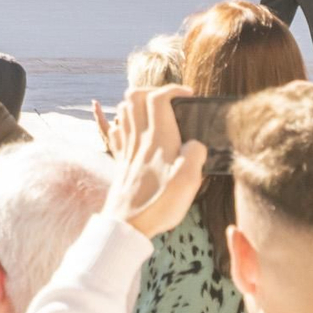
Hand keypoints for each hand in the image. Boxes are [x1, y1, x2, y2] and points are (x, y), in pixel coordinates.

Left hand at [101, 85, 205, 239]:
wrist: (127, 222)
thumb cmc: (159, 203)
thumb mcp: (188, 181)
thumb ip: (195, 155)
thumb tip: (195, 142)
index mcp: (158, 139)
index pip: (158, 98)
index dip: (173, 89)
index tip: (189, 95)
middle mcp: (139, 137)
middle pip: (135, 96)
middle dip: (153, 90)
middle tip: (171, 100)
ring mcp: (126, 146)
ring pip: (124, 109)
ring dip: (138, 104)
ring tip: (156, 113)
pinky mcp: (120, 158)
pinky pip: (117, 128)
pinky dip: (126, 121)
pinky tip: (135, 130)